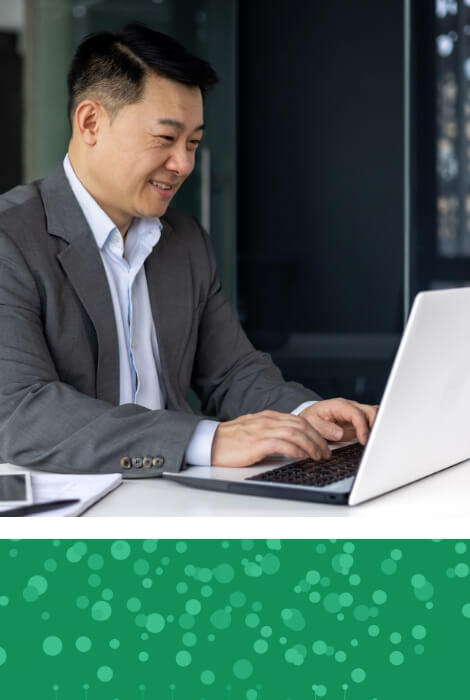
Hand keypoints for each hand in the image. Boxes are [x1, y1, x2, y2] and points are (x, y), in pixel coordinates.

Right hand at [211, 410, 330, 466]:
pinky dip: (296, 449)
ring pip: (295, 433)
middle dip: (318, 439)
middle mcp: (267, 420)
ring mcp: (261, 430)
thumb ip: (270, 433)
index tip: (322, 444)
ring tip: (318, 456)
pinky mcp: (256, 443)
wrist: (209, 443)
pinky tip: (301, 456)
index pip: (298, 420)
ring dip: (311, 445)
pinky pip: (282, 443)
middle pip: (301, 425)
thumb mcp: (253, 432)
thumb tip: (289, 444)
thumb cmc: (229, 442)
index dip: (315, 431)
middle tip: (326, 452)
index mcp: (267, 417)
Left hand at [300, 398, 377, 444]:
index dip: (362, 427)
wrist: (311, 418)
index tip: (363, 440)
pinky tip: (374, 440)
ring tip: (376, 441)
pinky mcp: (358, 422)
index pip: (356, 413)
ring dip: (377, 427)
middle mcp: (350, 407)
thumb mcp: (312, 422)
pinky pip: (371, 423)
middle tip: (374, 440)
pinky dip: (375, 430)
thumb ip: (324, 428)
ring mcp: (356, 414)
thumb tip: (339, 433)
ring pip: (374, 416)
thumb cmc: (311, 419)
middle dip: (376, 424)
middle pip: (371, 410)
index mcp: (339, 405)